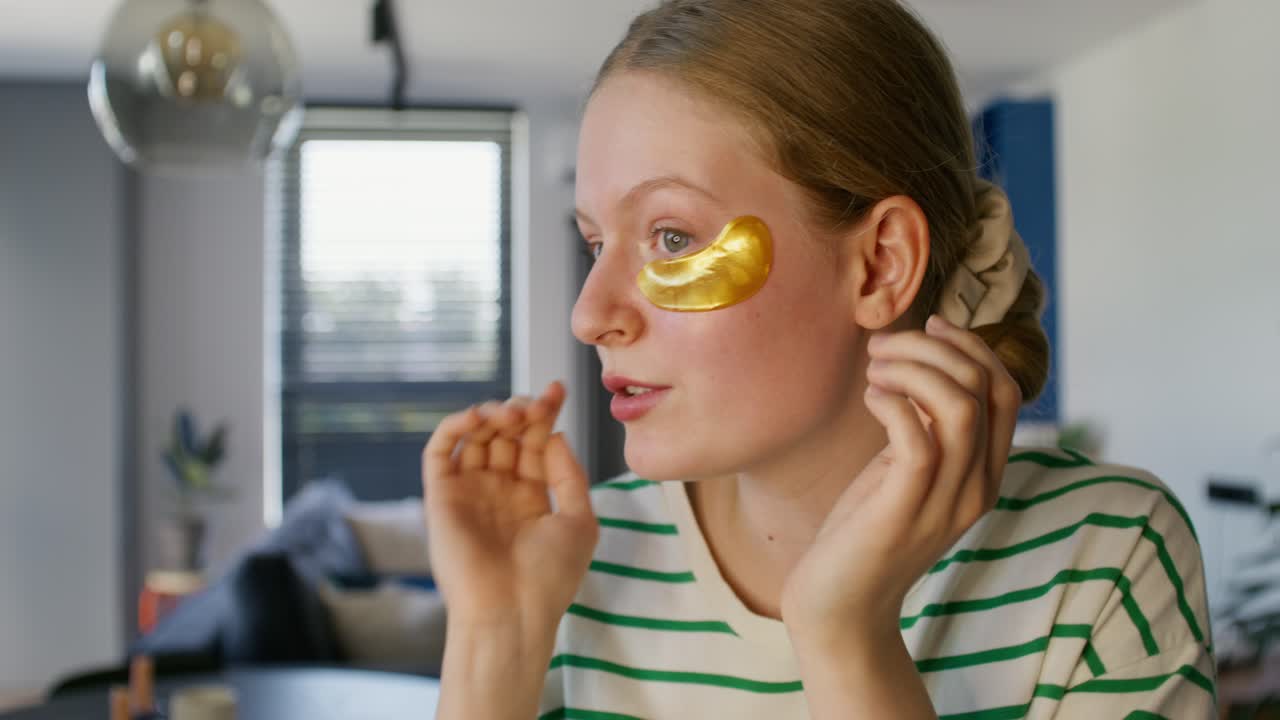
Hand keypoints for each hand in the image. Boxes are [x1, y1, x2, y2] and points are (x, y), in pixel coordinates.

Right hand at [422, 382, 598, 629]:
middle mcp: (498, 491)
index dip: (544, 414)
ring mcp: (469, 492)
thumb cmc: (550, 577)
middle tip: (535, 404)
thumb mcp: (579, 520)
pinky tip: (478, 418)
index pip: (535, 442)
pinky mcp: (440, 497)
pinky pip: (439, 452)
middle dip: (522, 411)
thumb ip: (569, 473)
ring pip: (475, 436)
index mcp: (531, 496)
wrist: (511, 613)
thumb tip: (554, 433)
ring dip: (492, 414)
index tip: (557, 389)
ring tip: (511, 414)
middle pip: (507, 434)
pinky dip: (454, 427)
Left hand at [780, 314, 1021, 640]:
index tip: (929, 324)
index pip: (1006, 392)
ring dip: (914, 369)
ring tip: (873, 367)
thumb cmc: (864, 529)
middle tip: (883, 344)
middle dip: (937, 348)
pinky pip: (918, 439)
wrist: (840, 604)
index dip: (972, 347)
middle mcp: (977, 487)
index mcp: (984, 474)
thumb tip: (919, 362)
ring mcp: (945, 501)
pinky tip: (869, 397)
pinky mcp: (904, 510)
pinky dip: (894, 403)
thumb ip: (924, 427)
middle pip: (986, 389)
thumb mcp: (904, 470)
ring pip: (959, 407)